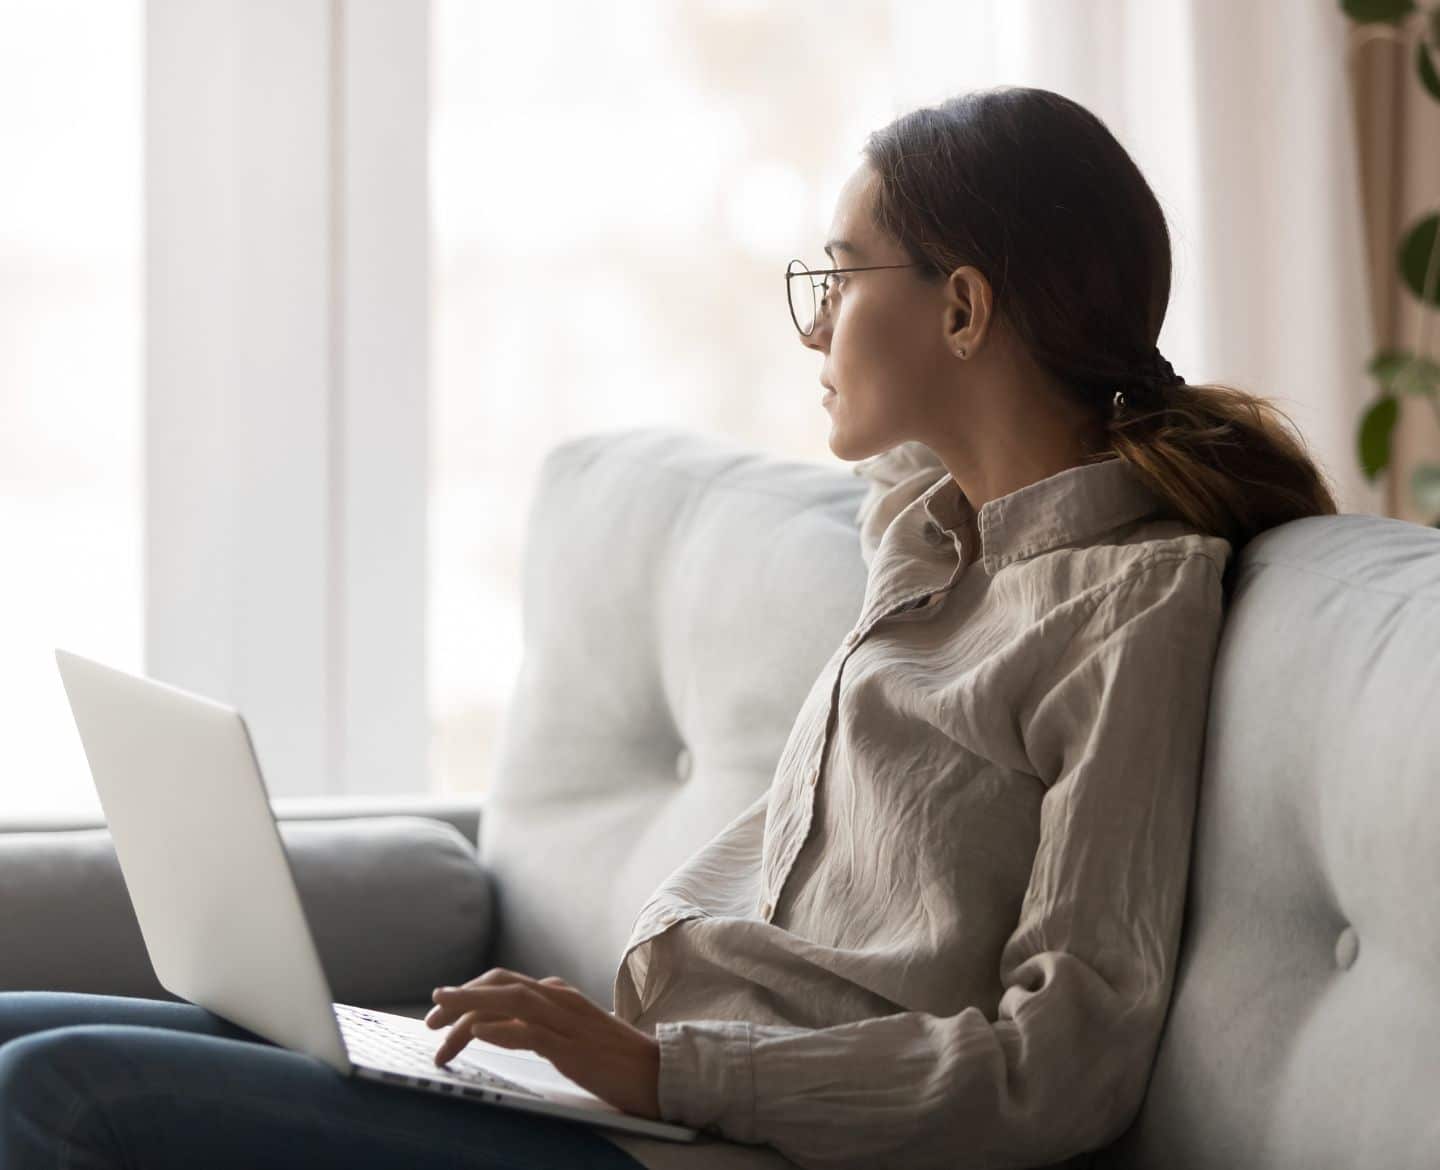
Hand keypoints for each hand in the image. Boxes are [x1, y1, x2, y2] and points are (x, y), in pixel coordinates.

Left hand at [424, 968, 661, 1120]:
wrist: (657, 1072)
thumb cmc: (614, 1059)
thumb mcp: (571, 1035)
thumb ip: (540, 1026)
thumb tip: (494, 1028)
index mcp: (559, 995)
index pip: (505, 982)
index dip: (469, 991)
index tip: (442, 1011)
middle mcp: (560, 999)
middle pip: (501, 984)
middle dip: (460, 997)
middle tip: (430, 1020)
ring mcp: (567, 1021)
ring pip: (510, 1001)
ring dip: (469, 1011)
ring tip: (440, 1025)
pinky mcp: (573, 1046)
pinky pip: (531, 1031)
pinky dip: (501, 1029)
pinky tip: (480, 1033)